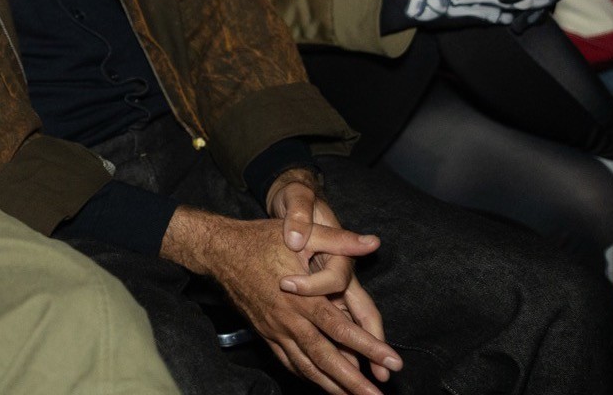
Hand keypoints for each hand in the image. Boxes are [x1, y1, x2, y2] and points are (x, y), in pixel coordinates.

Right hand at [268, 172, 392, 386]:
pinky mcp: (266, 332)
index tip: (393, 361)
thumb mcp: (304, 233)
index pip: (341, 328)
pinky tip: (321, 383)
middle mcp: (290, 319)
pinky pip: (288, 361)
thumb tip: (372, 242)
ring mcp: (276, 329)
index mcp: (303, 298)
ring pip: (307, 365)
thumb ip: (340, 240)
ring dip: (331, 385)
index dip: (369, 347)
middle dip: (353, 381)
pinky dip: (307, 375)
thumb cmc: (261, 239)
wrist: (220, 251)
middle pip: (325, 357)